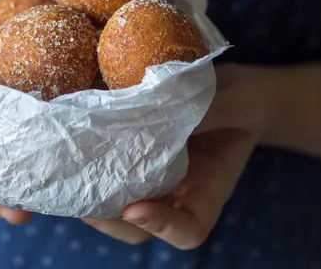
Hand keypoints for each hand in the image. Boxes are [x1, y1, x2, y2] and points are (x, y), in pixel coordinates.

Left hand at [84, 64, 269, 247]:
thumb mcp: (242, 103)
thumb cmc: (247, 103)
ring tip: (73, 169)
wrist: (234, 91)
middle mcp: (176, 191)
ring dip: (91, 193)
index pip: (187, 231)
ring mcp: (153, 174)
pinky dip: (91, 160)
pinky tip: (76, 135)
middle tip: (85, 193)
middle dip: (108, 218)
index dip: (161, 228)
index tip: (135, 210)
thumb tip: (167, 111)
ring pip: (116, 202)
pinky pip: (111, 167)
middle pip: (138, 226)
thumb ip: (213, 111)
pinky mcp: (135, 151)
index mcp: (207, 191)